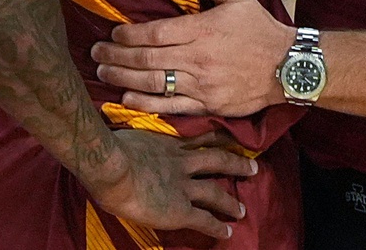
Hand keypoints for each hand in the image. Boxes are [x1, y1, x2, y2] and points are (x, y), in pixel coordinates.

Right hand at [86, 126, 255, 240]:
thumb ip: (137, 136)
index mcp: (168, 145)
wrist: (113, 166)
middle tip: (253, 167)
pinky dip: (217, 226)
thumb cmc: (112, 148)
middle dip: (236, 164)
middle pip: (217, 160)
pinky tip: (227, 232)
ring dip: (230, 201)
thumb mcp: (130, 132)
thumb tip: (127, 135)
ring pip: (214, 191)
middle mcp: (182, 163)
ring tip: (242, 209)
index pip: (200, 139)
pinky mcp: (179, 209)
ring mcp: (182, 186)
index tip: (231, 139)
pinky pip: (203, 219)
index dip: (217, 140)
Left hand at [91, 0, 294, 117]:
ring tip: (102, 73)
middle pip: (147, 59)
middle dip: (116, 56)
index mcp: (202, 30)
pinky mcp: (207, 104)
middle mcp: (197, 58)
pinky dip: (145, 104)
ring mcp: (201, 84)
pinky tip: (125, 99)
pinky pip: (170, 106)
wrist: (287, 67)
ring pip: (153, 83)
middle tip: (95, 53)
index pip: (156, 32)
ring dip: (123, 78)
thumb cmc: (261, 30)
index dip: (129, 34)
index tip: (112, 33)